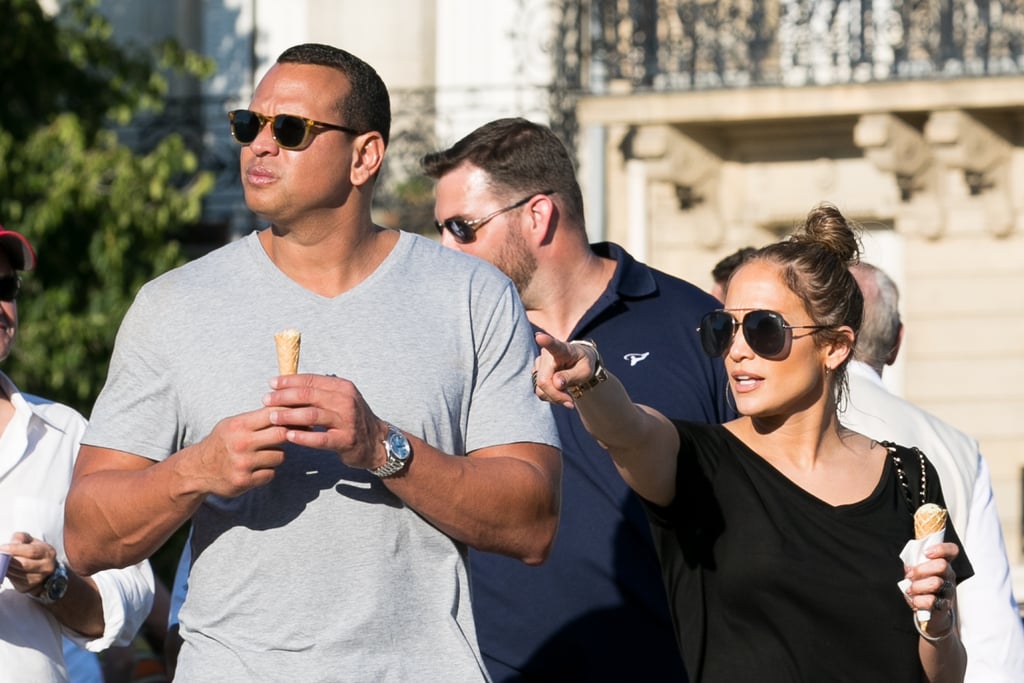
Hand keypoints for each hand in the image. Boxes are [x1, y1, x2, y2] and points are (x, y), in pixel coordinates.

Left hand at [0, 532, 57, 595]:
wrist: (40, 568)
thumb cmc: (33, 551)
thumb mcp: (29, 541)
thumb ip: (20, 538)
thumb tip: (11, 544)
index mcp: (48, 552)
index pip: (31, 551)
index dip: (15, 549)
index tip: (2, 548)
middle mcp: (47, 566)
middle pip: (25, 564)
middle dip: (9, 560)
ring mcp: (39, 578)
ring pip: (19, 573)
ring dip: (6, 568)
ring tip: (1, 562)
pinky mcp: (30, 587)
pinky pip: (16, 581)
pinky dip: (8, 575)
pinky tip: (4, 570)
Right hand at [186, 407, 288, 497]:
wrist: (198, 469)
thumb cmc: (223, 442)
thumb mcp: (233, 424)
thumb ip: (258, 417)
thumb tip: (290, 408)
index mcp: (238, 425)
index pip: (273, 414)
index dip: (288, 414)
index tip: (296, 417)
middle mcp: (241, 443)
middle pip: (282, 434)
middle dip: (287, 435)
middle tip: (285, 436)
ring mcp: (243, 463)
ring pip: (280, 456)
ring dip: (276, 455)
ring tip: (264, 453)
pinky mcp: (244, 481)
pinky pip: (271, 473)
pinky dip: (267, 471)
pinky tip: (256, 468)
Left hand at [264, 373, 385, 470]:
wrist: (376, 442)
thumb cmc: (352, 419)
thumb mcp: (341, 399)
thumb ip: (320, 392)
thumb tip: (289, 385)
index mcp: (342, 387)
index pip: (311, 380)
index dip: (289, 381)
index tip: (272, 384)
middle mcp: (346, 401)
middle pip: (308, 395)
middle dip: (284, 397)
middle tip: (267, 400)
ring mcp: (347, 421)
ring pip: (312, 415)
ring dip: (289, 416)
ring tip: (273, 417)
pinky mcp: (346, 440)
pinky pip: (320, 438)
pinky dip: (303, 437)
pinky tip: (289, 436)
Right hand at [532, 332, 599, 407]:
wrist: (578, 363)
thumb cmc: (583, 364)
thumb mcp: (585, 371)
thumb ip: (572, 376)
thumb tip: (556, 383)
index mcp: (563, 349)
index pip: (553, 345)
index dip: (546, 341)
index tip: (539, 336)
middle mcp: (546, 354)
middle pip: (544, 381)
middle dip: (557, 395)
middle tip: (571, 403)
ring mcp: (538, 364)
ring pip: (540, 388)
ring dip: (554, 398)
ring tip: (568, 398)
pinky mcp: (535, 374)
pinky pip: (539, 391)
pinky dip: (550, 397)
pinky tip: (560, 394)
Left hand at [904, 540, 958, 634]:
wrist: (930, 614)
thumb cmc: (922, 588)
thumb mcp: (918, 573)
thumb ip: (914, 563)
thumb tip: (909, 560)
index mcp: (943, 565)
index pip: (952, 551)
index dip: (941, 548)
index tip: (926, 552)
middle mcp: (949, 576)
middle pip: (942, 565)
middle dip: (921, 569)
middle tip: (910, 576)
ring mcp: (948, 591)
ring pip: (936, 583)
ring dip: (917, 586)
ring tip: (910, 589)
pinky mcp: (944, 606)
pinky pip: (931, 601)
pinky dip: (918, 600)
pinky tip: (915, 600)